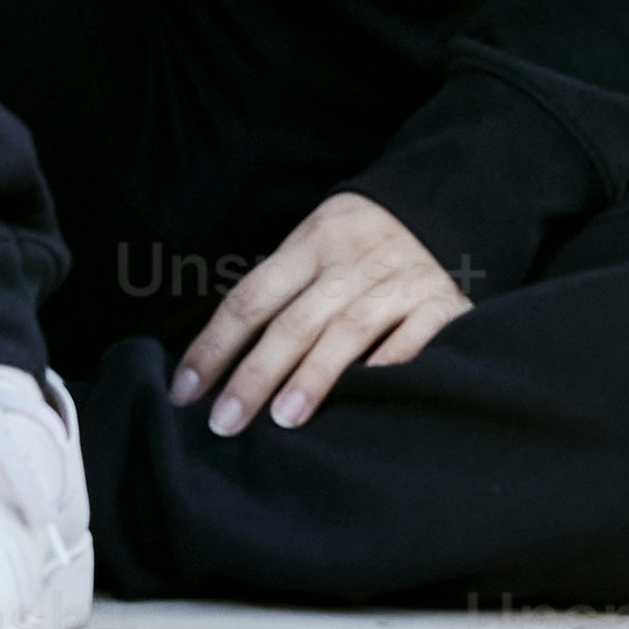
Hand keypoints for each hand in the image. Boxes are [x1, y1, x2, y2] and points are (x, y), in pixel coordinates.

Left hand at [170, 192, 469, 435]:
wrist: (444, 205)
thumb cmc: (362, 243)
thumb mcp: (318, 244)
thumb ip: (283, 292)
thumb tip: (222, 362)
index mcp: (311, 243)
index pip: (251, 298)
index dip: (214, 346)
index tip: (185, 392)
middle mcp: (352, 261)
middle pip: (293, 321)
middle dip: (254, 374)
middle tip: (224, 424)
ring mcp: (399, 280)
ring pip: (347, 330)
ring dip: (313, 376)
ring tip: (284, 421)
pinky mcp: (442, 303)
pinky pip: (416, 338)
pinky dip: (392, 365)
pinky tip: (369, 397)